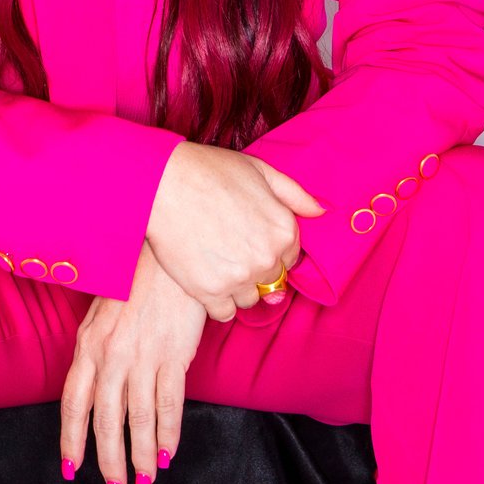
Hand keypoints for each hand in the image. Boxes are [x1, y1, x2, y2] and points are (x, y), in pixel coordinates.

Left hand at [61, 239, 204, 483]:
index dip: (71, 439)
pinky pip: (168, 403)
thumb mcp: (102, 312)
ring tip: (144, 480)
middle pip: (105, 420)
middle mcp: (110, 355)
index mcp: (88, 345)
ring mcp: (142, 356)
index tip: (72, 467)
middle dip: (108, 460)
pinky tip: (167, 452)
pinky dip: (168, 432)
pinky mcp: (172, 354)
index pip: (73, 403)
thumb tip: (91, 384)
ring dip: (140, 455)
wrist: (168, 252)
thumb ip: (95, 349)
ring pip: (137, 419)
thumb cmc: (136, 281)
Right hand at [144, 142, 324, 320]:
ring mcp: (240, 277)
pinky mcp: (210, 291)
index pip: (290, 257)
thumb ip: (294, 194)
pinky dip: (217, 302)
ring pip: (249, 299)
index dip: (269, 249)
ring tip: (215, 262)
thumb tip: (321, 211)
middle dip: (254, 268)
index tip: (249, 240)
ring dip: (236, 287)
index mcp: (284, 229)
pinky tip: (205, 278)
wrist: (162, 183)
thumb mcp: (260, 170)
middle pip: (270, 280)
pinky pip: (225, 313)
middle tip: (229, 249)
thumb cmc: (209, 171)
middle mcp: (267, 257)